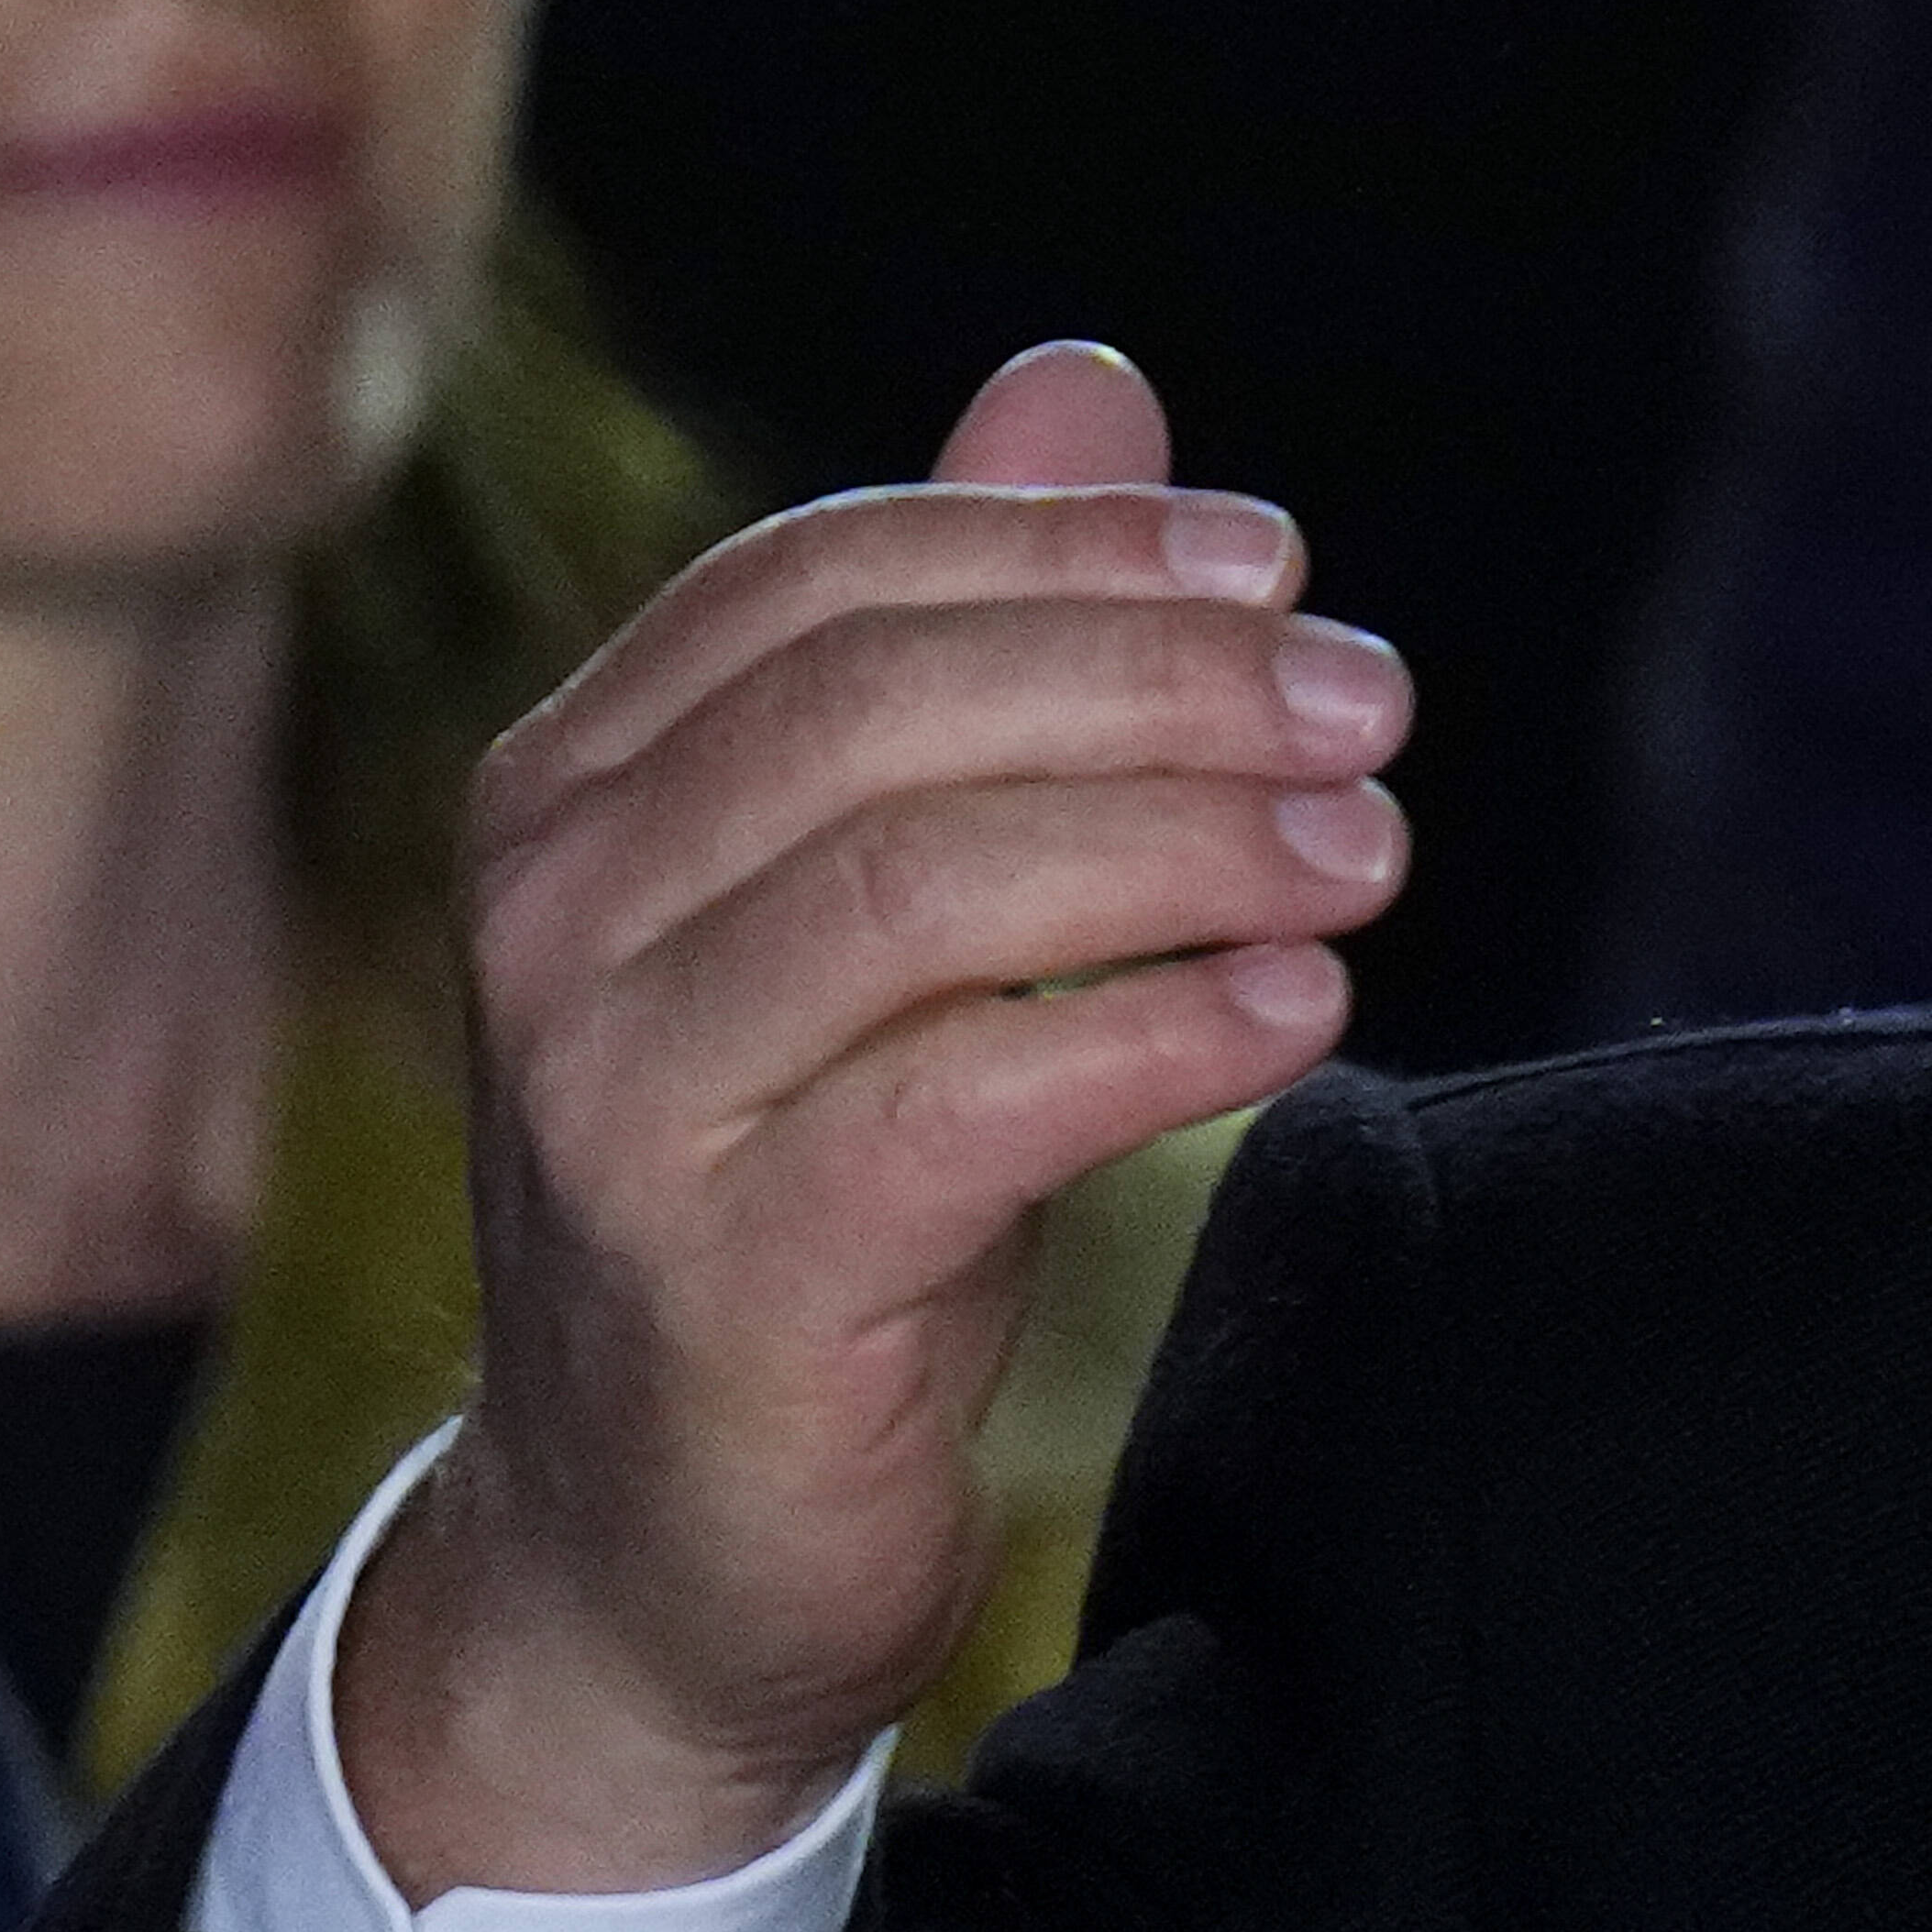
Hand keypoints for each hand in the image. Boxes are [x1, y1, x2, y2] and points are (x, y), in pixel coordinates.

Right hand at [342, 344, 1400, 1896]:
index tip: (1280, 566)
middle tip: (1374, 702)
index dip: (1067, 550)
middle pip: (883, 709)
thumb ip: (975, 641)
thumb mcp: (892, 895)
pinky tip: (1302, 1011)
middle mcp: (557, 913)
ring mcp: (616, 1096)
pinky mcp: (721, 1270)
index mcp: (582, 785)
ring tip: (1370, 847)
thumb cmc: (816, 1188)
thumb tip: (1089, 383)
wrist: (663, 1549)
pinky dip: (1155, 1033)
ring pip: (922, 887)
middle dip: (1160, 680)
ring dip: (1184, 843)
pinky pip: (962, 1103)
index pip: (825, 578)